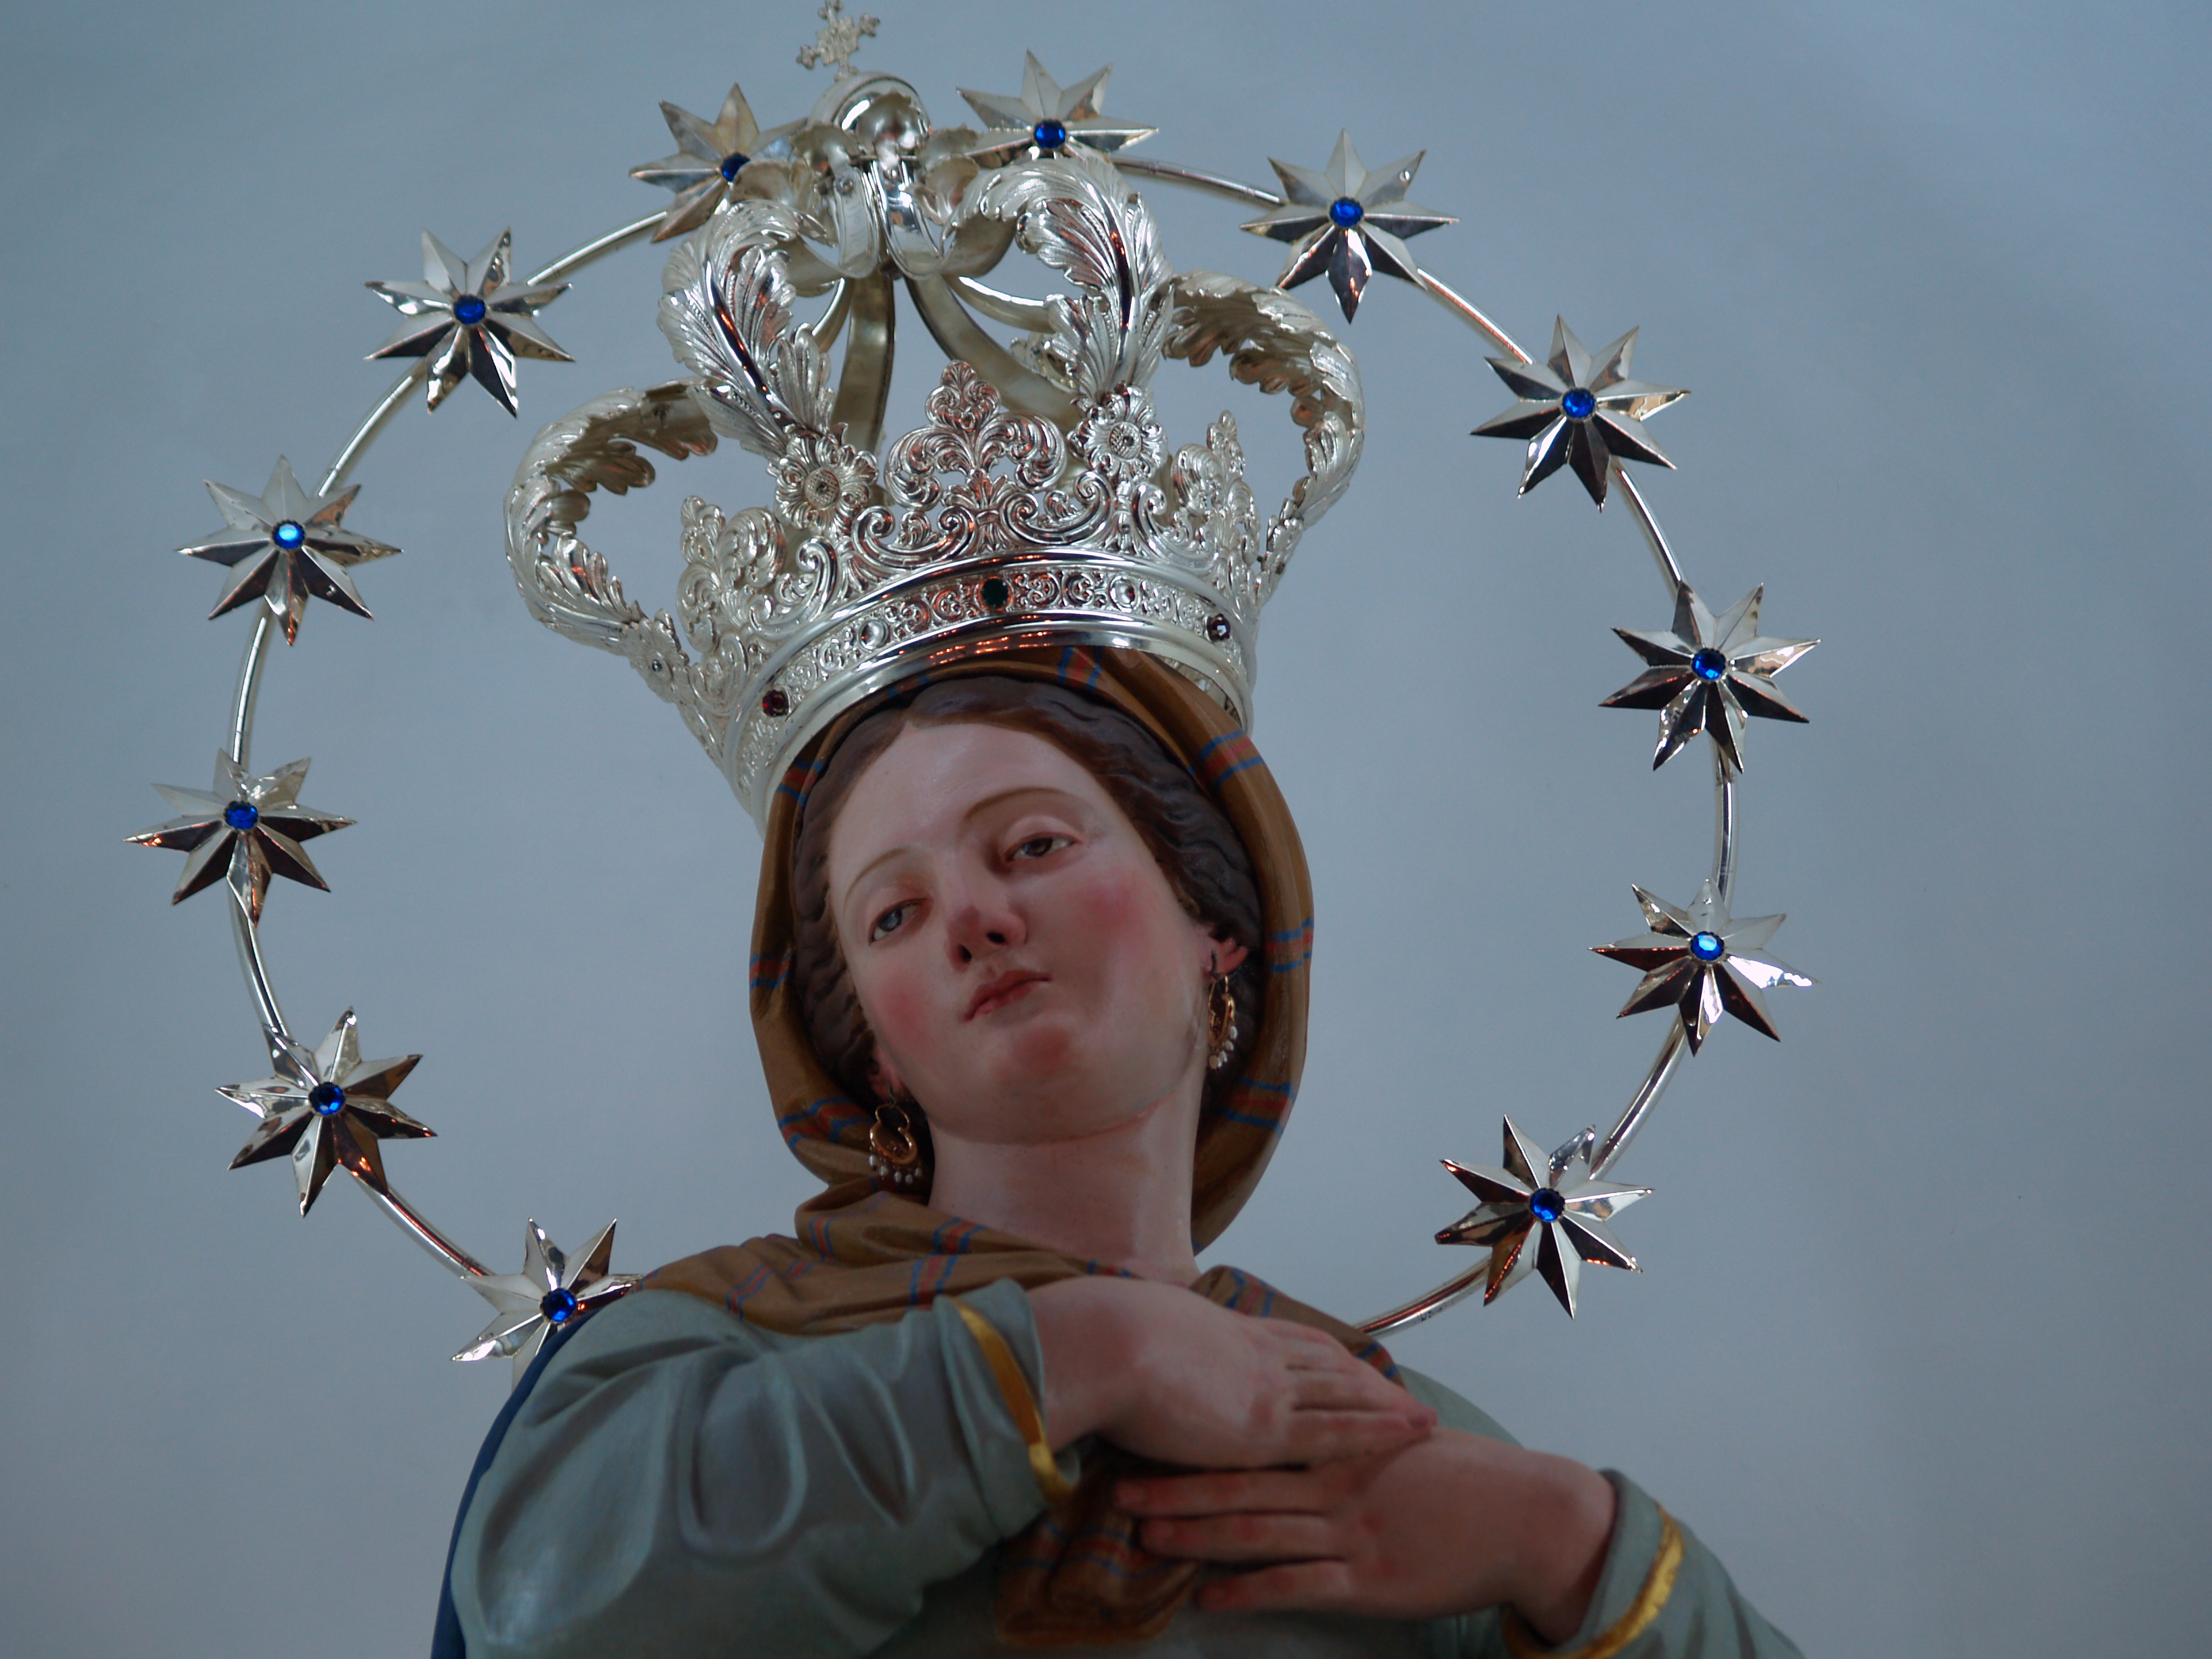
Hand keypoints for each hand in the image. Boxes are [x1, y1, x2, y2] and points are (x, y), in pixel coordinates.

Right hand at [1027, 1277, 1433, 1470]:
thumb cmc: (1102, 1332)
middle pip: (1327, 1364)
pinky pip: (1340, 1430)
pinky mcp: (1267, 1428)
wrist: (1105, 1343)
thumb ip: (1144, 1332)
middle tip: (1398, 1393)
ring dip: (1386, 1403)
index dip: (1320, 1353)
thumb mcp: (1133, 1320)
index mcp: (1224, 1330)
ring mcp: (1268, 1387)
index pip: (1287, 1341)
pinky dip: (1382, 1429)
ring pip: (1345, 1393)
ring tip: (1420, 1417)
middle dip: (1364, 1380)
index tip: (1344, 1361)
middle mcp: (1257, 1353)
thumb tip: (1123, 1321)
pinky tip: (1413, 1432)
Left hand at [1117, 1428, 1616, 1642]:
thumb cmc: (1459, 1477)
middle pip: (1241, 1483)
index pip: (1256, 1439)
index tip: (1149, 1433)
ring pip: (1257, 1532)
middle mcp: (1334, 1485)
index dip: (1199, 1440)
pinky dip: (1248, 1591)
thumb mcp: (1398, 1440)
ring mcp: (1348, 1533)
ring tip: (1146, 1540)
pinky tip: (1208, 1598)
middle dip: (1177, 1489)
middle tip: (1120, 1491)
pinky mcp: (1367, 1581)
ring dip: (1197, 1537)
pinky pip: (1296, 1587)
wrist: (1521, 1515)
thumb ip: (1348, 1429)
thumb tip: (1305, 1413)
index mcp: (1339, 1447)